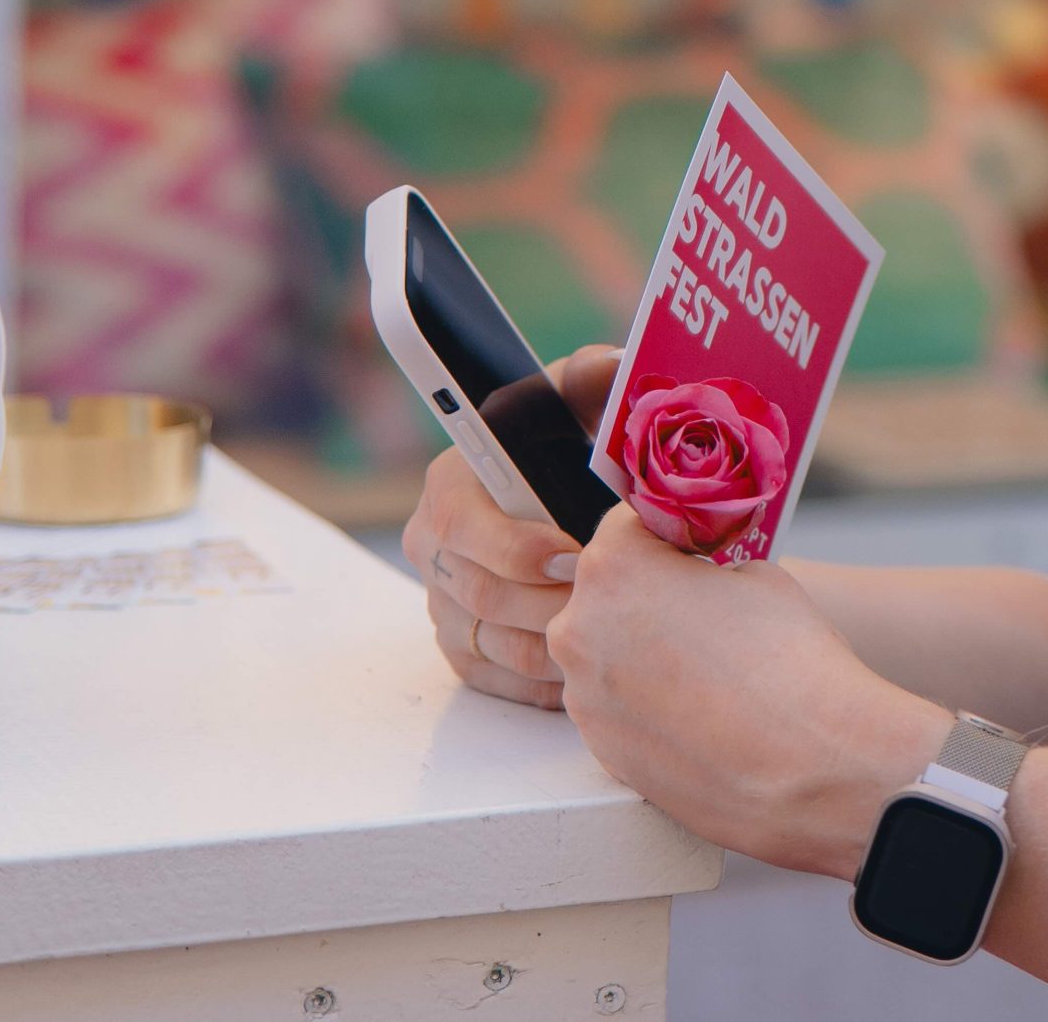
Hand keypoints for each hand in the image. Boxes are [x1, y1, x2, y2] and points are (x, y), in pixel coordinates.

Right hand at [403, 343, 620, 709]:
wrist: (563, 495)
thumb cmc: (568, 444)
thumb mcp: (577, 403)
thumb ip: (592, 380)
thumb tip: (610, 368)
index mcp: (450, 486)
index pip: (464, 526)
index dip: (519, 546)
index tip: (575, 553)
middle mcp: (433, 550)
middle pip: (484, 594)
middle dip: (554, 599)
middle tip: (612, 596)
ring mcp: (444, 605)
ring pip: (497, 643)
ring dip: (559, 641)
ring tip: (614, 625)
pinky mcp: (464, 650)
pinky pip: (502, 680)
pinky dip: (549, 677)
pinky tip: (596, 659)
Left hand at [551, 505, 939, 878]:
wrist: (809, 763)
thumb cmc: (791, 661)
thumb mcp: (759, 575)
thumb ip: (705, 572)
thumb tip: (694, 586)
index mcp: (614, 567)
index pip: (626, 526)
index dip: (669, 536)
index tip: (694, 551)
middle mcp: (579, 629)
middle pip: (606, 594)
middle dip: (648, 596)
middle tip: (705, 613)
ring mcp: (584, 697)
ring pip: (608, 656)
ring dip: (646, 655)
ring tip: (712, 673)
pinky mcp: (601, 751)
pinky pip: (618, 709)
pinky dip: (651, 706)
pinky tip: (705, 713)